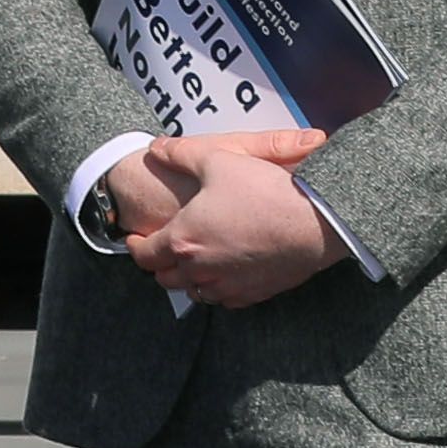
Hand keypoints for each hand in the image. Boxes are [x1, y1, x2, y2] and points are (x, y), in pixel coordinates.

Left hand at [117, 130, 337, 307]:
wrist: (313, 222)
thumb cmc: (263, 190)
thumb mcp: (218, 159)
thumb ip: (182, 153)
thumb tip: (157, 148)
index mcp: (183, 239)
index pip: (144, 255)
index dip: (134, 246)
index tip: (134, 238)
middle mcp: (199, 270)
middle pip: (165, 278)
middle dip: (158, 264)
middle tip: (161, 248)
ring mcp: (226, 287)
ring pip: (193, 293)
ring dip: (187, 278)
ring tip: (192, 260)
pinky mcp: (252, 295)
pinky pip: (224, 299)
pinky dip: (217, 287)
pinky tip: (225, 271)